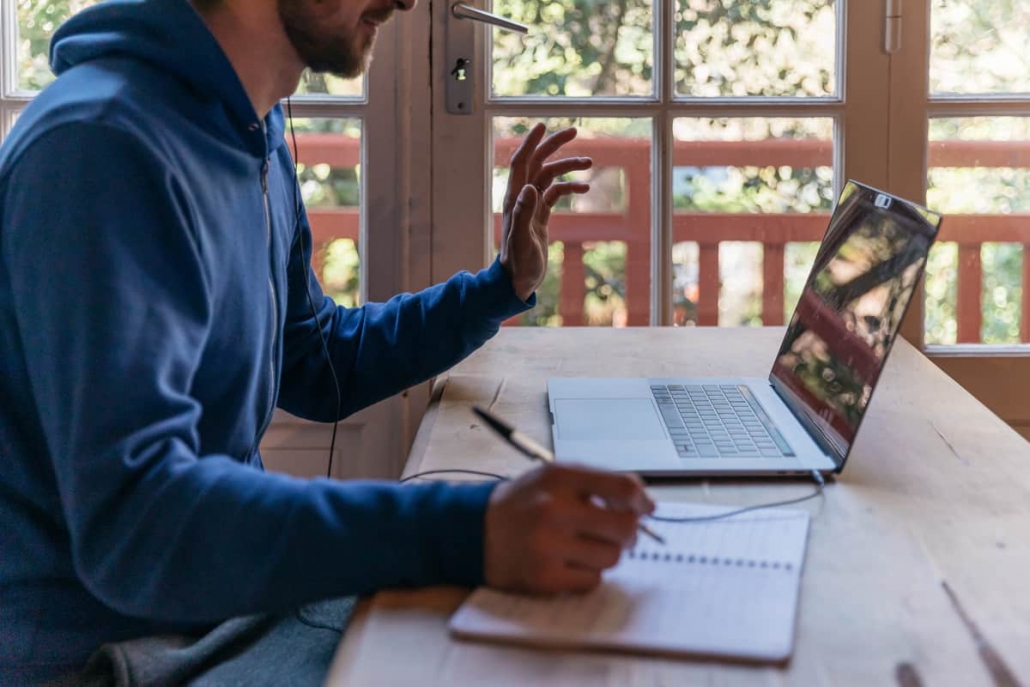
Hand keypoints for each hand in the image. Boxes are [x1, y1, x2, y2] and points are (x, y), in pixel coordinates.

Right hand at [483, 463, 653, 593]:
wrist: (474, 530)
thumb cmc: (523, 503)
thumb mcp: (554, 478)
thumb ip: (596, 484)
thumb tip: (643, 504)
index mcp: (560, 478)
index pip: (623, 488)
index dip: (643, 501)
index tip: (646, 509)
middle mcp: (554, 510)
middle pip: (625, 528)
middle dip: (630, 533)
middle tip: (620, 534)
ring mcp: (548, 546)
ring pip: (612, 557)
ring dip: (605, 553)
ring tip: (583, 546)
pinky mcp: (544, 578)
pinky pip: (592, 580)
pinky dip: (586, 573)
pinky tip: (567, 562)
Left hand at [499, 124, 592, 300]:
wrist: (518, 282)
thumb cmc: (518, 264)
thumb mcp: (522, 240)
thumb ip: (524, 213)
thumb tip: (530, 187)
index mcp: (515, 199)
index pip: (521, 163)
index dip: (530, 143)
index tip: (542, 125)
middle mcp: (522, 198)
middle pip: (537, 163)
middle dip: (553, 146)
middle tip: (573, 131)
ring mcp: (532, 207)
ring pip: (550, 177)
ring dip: (568, 167)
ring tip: (590, 163)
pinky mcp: (541, 217)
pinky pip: (556, 194)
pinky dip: (570, 188)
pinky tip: (585, 189)